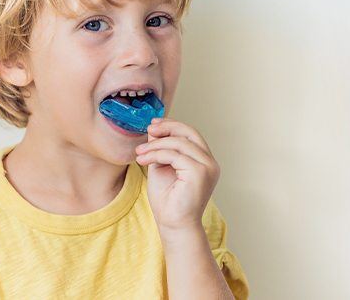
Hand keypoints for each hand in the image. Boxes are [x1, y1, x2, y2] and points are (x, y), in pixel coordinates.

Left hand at [135, 117, 220, 234]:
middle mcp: (210, 162)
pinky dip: (156, 154)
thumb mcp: (161, 167)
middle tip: (148, 129)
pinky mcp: (200, 173)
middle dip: (167, 127)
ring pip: (179, 143)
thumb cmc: (168, 201)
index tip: (153, 124)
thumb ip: (160, 149)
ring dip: (155, 145)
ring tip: (139, 153)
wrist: (173, 225)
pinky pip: (174, 155)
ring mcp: (207, 167)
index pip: (190, 134)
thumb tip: (154, 129)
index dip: (172, 125)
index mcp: (203, 161)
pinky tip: (142, 161)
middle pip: (189, 133)